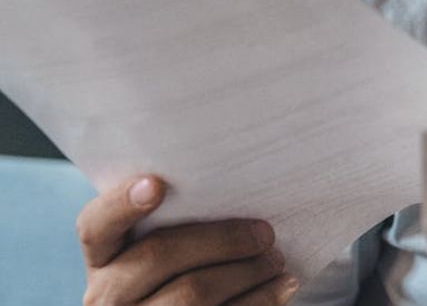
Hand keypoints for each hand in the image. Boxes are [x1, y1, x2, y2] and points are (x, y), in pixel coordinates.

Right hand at [77, 175, 298, 304]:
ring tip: (277, 260)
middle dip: (221, 241)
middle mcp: (106, 295)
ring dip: (246, 274)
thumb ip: (180, 218)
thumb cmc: (184, 266)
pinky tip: (282, 286)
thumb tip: (235, 182)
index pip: (96, 227)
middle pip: (160, 256)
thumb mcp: (165, 244)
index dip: (121, 205)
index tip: (157, 184)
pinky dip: (258, 301)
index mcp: (103, 257)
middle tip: (265, 233)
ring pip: (191, 295)